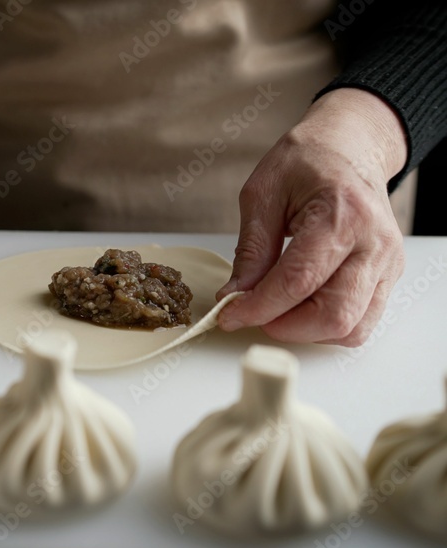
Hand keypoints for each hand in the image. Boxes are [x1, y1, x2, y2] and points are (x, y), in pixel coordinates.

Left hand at [216, 88, 407, 346]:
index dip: (259, 307)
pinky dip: (326, 327)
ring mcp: (386, 262)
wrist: (351, 147)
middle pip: (334, 315)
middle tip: (253, 315)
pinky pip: (362, 322)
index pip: (298, 281)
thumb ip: (252, 249)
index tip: (228, 315)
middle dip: (285, 327)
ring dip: (307, 331)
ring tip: (276, 309)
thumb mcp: (262, 194)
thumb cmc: (306, 161)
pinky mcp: (388, 275)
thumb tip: (235, 296)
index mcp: (341, 215)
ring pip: (352, 328)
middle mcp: (373, 243)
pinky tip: (300, 307)